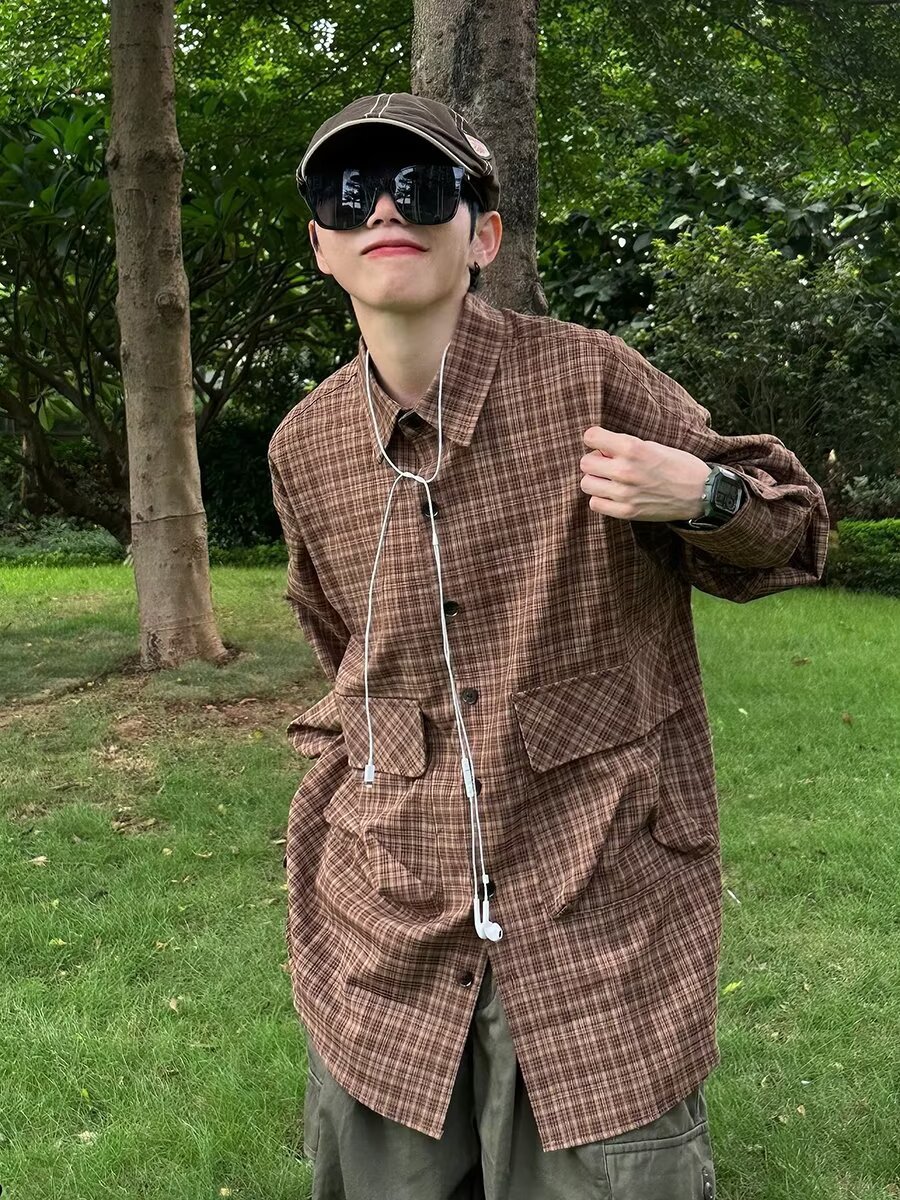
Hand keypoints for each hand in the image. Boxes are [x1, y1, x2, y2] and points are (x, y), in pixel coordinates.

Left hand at [580, 426, 709, 521]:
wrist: (701, 492)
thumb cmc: (676, 465)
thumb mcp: (651, 445)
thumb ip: (623, 447)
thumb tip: (597, 451)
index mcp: (633, 447)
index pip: (590, 436)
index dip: (595, 439)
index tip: (602, 443)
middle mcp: (625, 470)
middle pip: (585, 462)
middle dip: (595, 461)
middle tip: (609, 464)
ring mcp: (624, 493)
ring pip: (586, 484)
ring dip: (596, 481)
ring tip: (611, 480)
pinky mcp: (626, 512)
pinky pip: (595, 504)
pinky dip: (601, 499)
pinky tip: (614, 495)